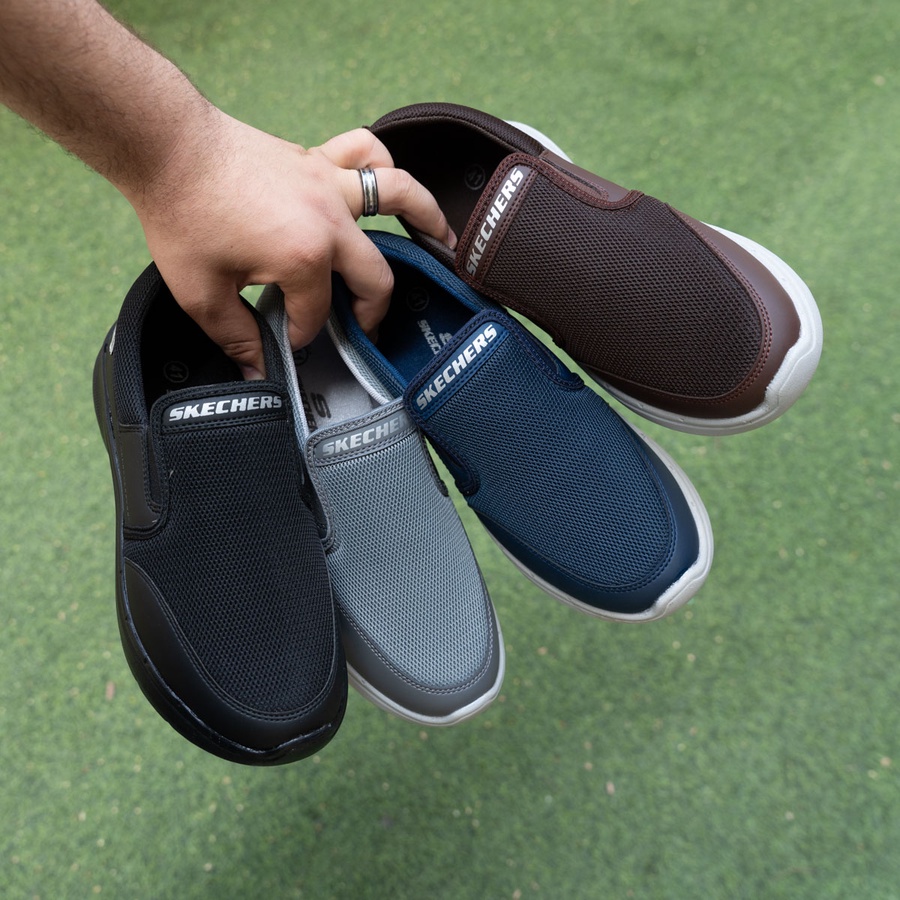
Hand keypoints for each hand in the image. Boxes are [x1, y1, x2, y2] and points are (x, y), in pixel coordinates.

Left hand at [131, 111, 455, 378]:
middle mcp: (330, 220)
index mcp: (304, 258)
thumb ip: (235, 338)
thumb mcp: (201, 293)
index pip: (316, 314)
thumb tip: (255, 371)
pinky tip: (389, 184)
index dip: (300, 334)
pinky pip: (367, 152)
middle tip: (364, 328)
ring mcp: (329, 183)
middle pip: (375, 276)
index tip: (284, 341)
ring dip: (427, 219)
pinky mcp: (318, 158)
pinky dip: (384, 165)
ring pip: (399, 196)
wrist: (167, 146)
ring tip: (444, 243)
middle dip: (371, 311)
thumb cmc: (181, 214)